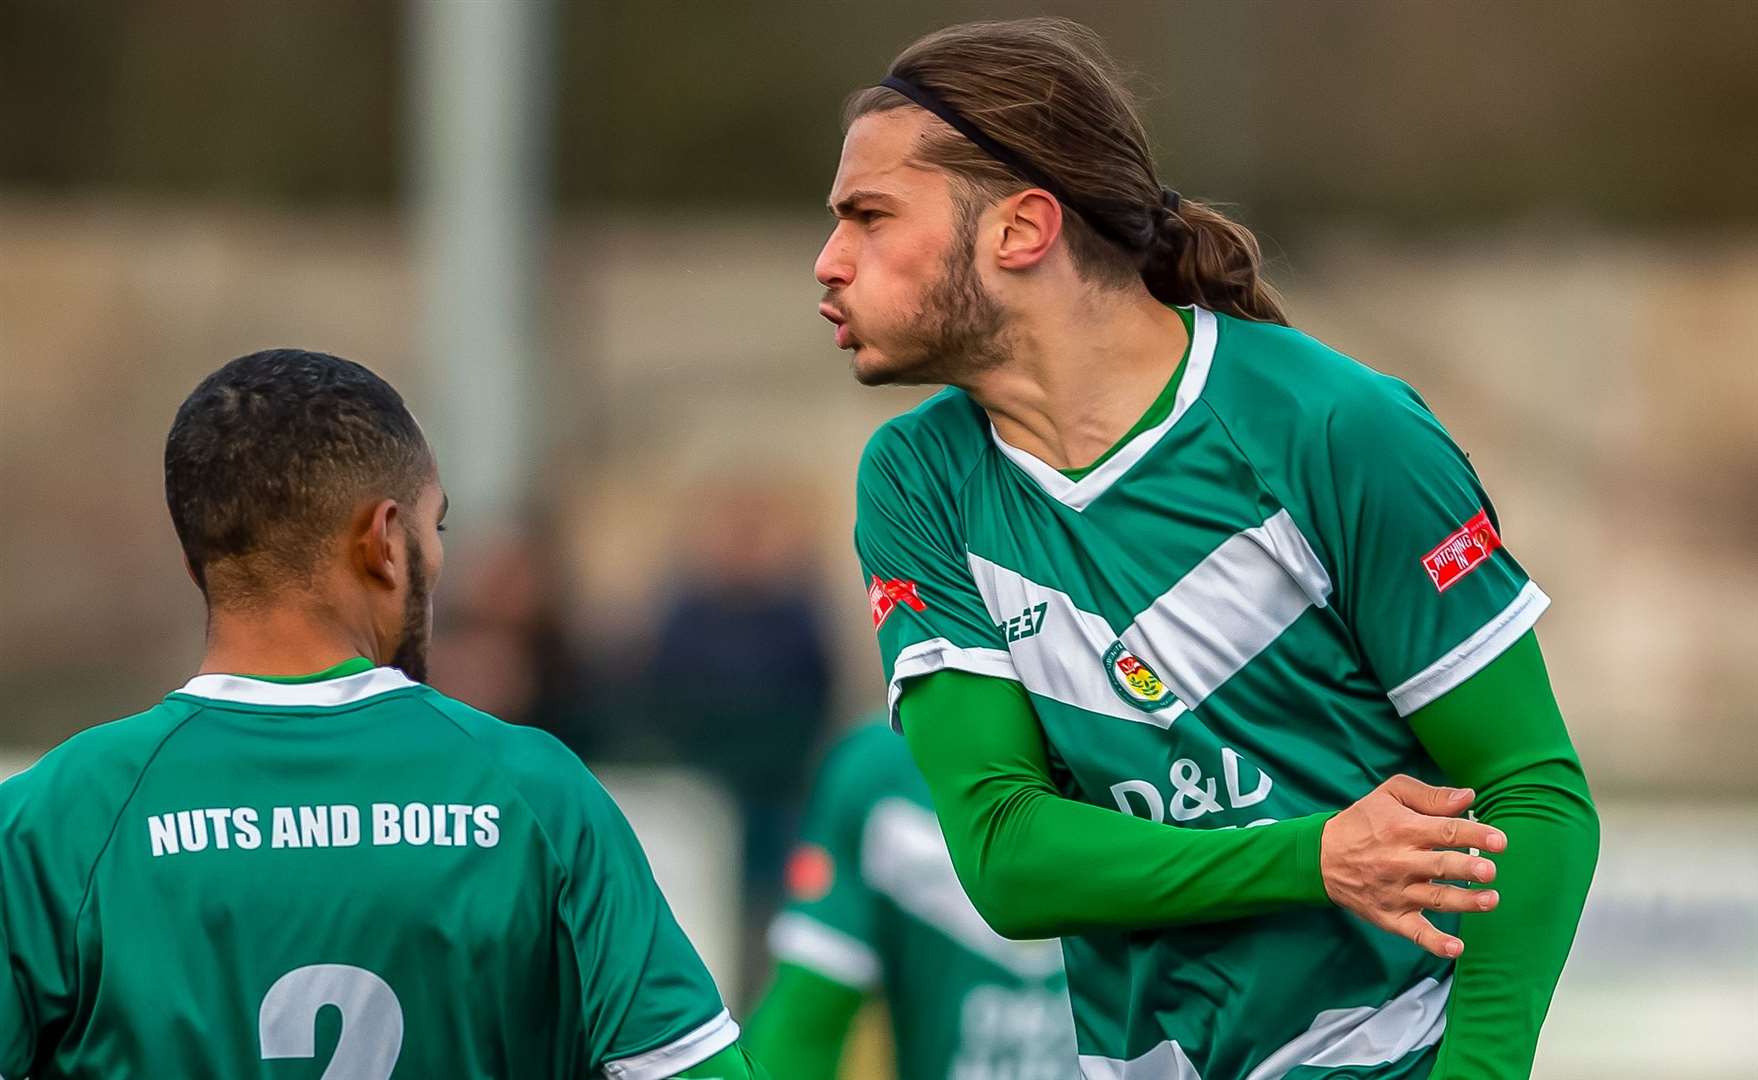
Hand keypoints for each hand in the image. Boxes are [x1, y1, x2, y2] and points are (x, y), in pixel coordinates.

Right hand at [1320, 774, 1505, 958]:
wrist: (1321, 858)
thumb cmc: (1362, 822)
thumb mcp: (1389, 795)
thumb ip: (1430, 796)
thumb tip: (1468, 797)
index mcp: (1403, 829)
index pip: (1446, 831)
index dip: (1475, 835)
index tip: (1500, 841)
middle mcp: (1400, 861)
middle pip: (1440, 865)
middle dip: (1467, 868)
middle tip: (1490, 870)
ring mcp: (1396, 892)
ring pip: (1435, 899)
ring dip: (1464, 902)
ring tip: (1490, 900)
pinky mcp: (1391, 917)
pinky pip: (1415, 933)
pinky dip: (1435, 943)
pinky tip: (1456, 948)